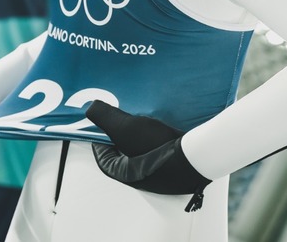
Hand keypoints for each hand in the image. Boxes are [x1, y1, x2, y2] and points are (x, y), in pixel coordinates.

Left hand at [86, 101, 209, 201]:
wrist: (197, 155)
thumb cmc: (156, 146)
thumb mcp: (123, 127)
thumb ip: (104, 117)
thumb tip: (90, 109)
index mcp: (125, 173)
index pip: (104, 158)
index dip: (99, 141)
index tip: (99, 127)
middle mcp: (142, 176)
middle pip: (124, 154)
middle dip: (120, 136)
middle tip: (121, 119)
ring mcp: (161, 174)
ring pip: (144, 151)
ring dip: (141, 135)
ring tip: (142, 118)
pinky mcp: (176, 165)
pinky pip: (161, 150)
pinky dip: (158, 137)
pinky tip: (163, 125)